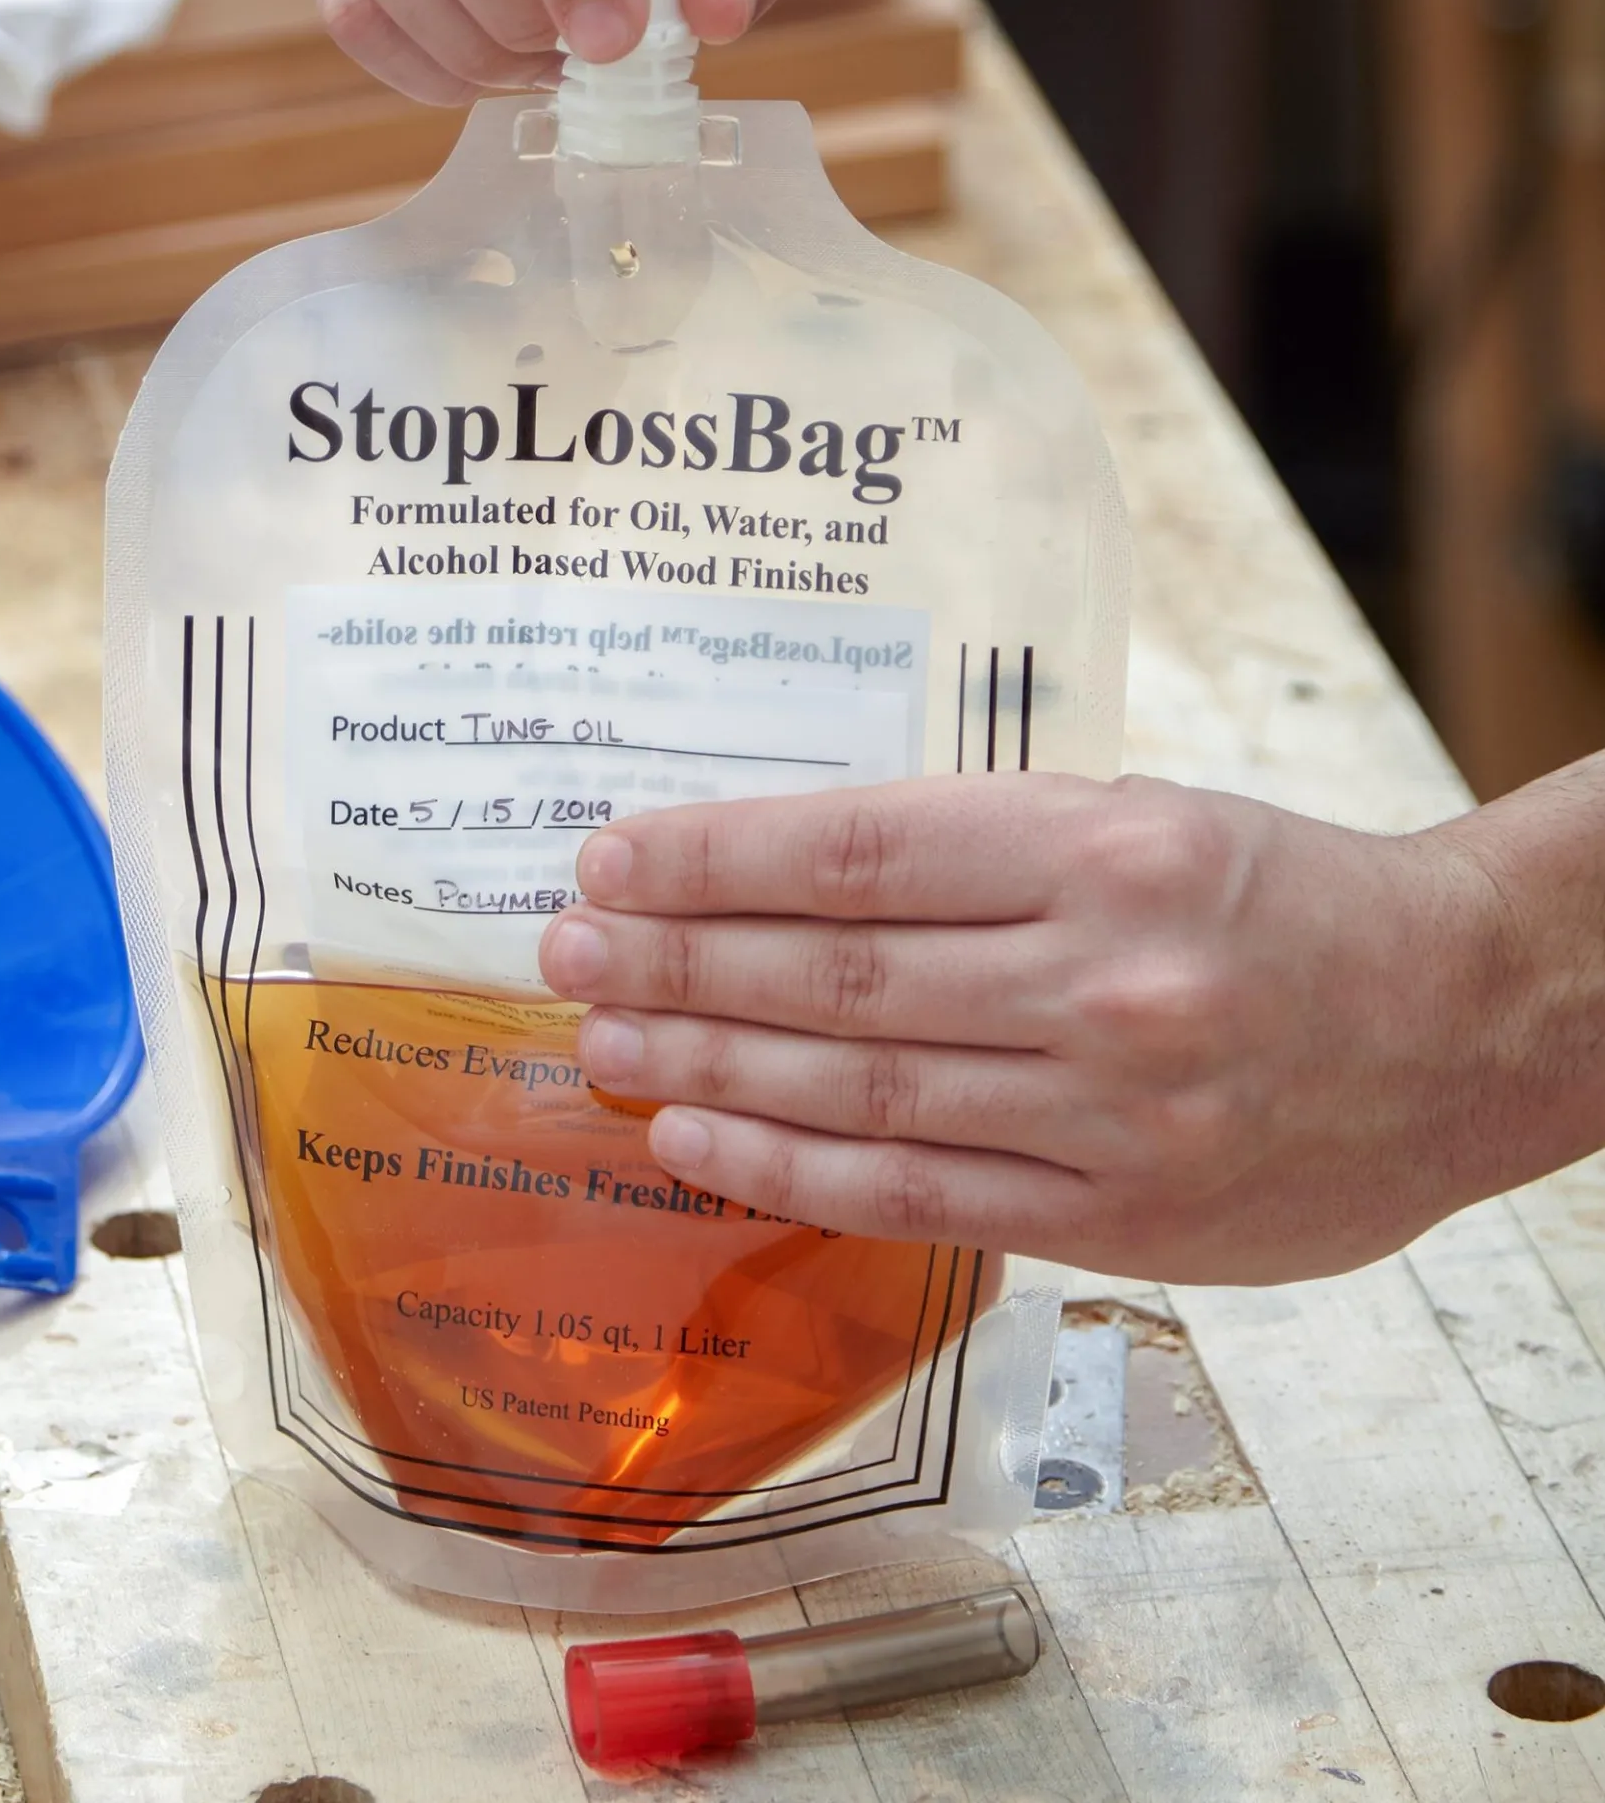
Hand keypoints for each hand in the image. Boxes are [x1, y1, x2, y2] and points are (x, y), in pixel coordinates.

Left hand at [534, 771, 1573, 1283]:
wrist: (1463, 1022)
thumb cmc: (1281, 899)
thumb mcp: (1140, 817)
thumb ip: (978, 853)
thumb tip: (777, 879)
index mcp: (1103, 846)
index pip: (859, 852)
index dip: (716, 859)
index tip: (614, 860)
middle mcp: (1102, 976)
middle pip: (836, 973)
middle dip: (680, 963)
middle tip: (569, 953)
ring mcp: (1110, 1109)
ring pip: (859, 1088)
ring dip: (708, 1067)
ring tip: (605, 1042)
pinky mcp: (1118, 1217)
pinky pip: (918, 1195)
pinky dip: (791, 1167)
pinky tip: (696, 1140)